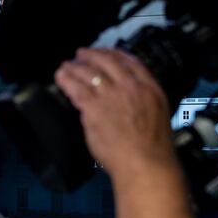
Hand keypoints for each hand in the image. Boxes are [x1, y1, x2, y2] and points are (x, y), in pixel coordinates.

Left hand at [54, 48, 174, 176]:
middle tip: (82, 54)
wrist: (145, 164)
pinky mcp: (94, 107)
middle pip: (108, 62)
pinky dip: (66, 80)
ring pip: (89, 73)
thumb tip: (124, 104)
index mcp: (150, 89)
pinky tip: (61, 78)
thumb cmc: (153, 150)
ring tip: (67, 66)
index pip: (132, 63)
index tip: (108, 53)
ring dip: (75, 67)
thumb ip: (140, 104)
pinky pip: (76, 88)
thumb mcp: (157, 117)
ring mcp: (112, 96)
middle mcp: (131, 88)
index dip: (116, 54)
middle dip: (92, 55)